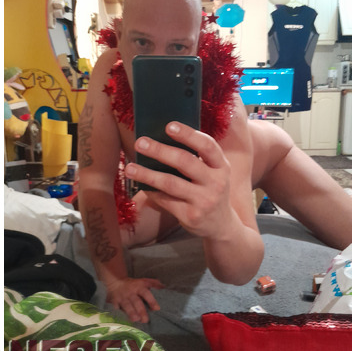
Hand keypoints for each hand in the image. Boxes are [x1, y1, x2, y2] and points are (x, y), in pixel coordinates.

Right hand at [105, 277, 164, 322]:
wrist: (116, 282)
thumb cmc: (134, 284)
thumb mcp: (144, 281)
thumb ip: (154, 284)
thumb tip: (164, 287)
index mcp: (139, 287)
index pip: (146, 293)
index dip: (151, 300)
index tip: (157, 308)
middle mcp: (131, 292)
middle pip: (136, 301)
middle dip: (141, 310)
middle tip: (145, 320)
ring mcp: (122, 297)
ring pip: (127, 305)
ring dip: (131, 313)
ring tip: (135, 320)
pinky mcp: (114, 302)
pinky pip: (116, 308)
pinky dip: (119, 314)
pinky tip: (122, 320)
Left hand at [125, 122, 233, 238]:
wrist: (221, 224)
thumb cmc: (209, 190)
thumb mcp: (213, 173)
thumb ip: (197, 158)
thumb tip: (161, 139)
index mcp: (221, 166)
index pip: (207, 146)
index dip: (188, 134)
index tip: (169, 126)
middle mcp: (216, 183)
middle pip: (185, 162)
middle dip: (160, 150)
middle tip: (140, 142)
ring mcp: (204, 201)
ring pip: (171, 183)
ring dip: (147, 174)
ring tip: (130, 168)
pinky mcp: (191, 216)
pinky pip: (166, 200)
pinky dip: (151, 191)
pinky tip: (140, 184)